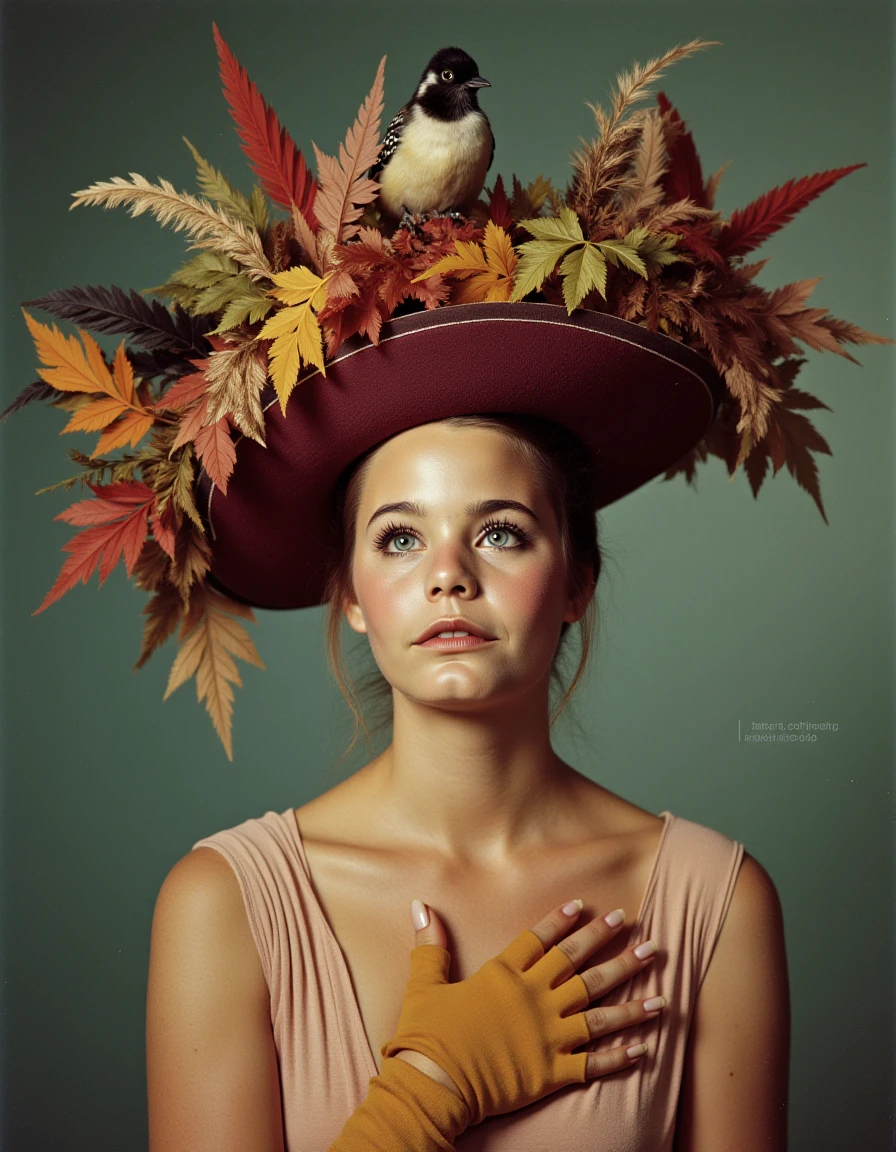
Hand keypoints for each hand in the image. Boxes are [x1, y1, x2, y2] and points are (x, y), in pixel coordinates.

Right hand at [387, 898, 663, 1124]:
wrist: (435, 1083)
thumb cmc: (427, 1035)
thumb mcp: (425, 983)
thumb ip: (430, 945)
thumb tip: (421, 906)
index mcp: (504, 974)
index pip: (540, 939)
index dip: (562, 921)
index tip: (586, 906)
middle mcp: (533, 998)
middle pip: (578, 965)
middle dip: (608, 943)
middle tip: (634, 926)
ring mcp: (547, 1034)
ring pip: (598, 1010)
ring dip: (631, 998)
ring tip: (660, 988)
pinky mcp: (552, 1070)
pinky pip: (595, 1061)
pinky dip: (621, 1055)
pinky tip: (645, 1046)